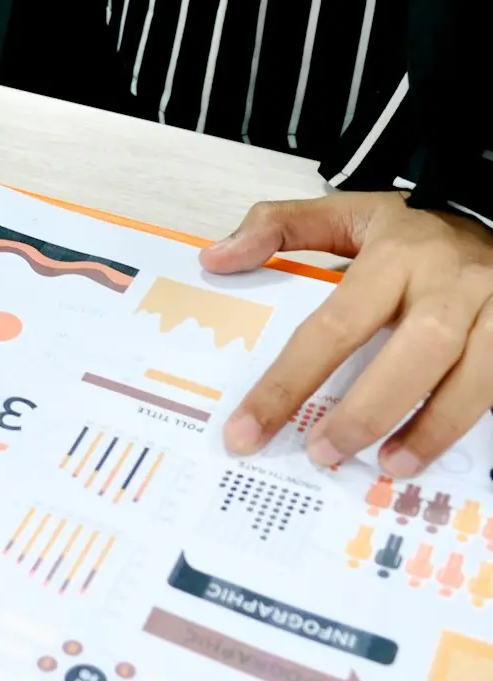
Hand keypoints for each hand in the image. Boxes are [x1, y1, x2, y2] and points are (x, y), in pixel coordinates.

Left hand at [202, 191, 492, 475]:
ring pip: (476, 378)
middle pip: (415, 353)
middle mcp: (452, 283)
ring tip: (387, 467)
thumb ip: (276, 228)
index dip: (288, 383)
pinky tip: (440, 452)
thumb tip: (213, 259)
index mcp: (395, 255)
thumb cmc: (410, 231)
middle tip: (322, 454)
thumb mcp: (343, 213)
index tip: (246, 430)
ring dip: (432, 430)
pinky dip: (476, 423)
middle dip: (366, 412)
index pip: (333, 325)